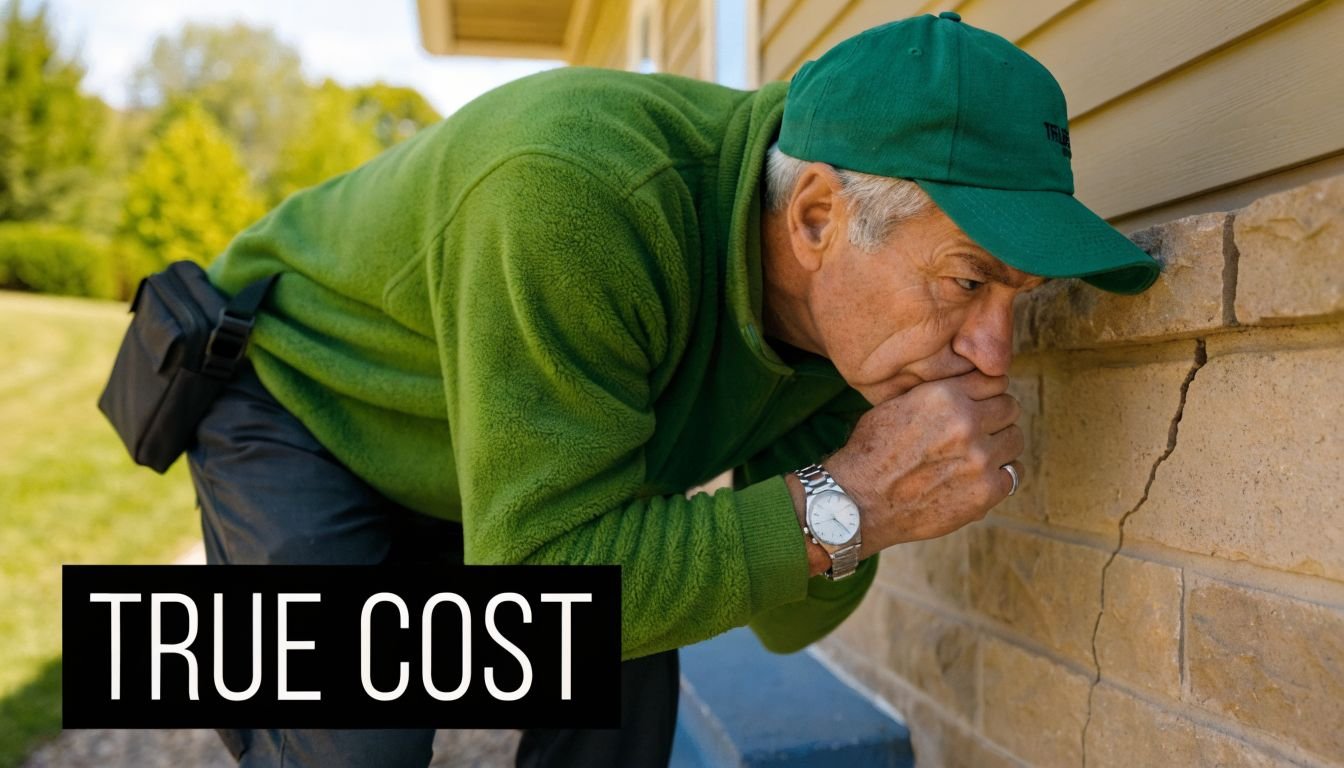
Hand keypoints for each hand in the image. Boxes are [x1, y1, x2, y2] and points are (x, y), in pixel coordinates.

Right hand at [825, 371, 1023, 556]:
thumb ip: (937, 394)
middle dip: (995, 417)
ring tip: (977, 455)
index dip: (985, 393)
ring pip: (1015, 439)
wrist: (858, 502)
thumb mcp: (897, 405)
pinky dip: (999, 476)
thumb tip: (966, 387)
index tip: (979, 403)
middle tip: (979, 431)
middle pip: (1010, 407)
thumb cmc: (870, 452)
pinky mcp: (985, 492)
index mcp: (945, 396)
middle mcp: (967, 423)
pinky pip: (1013, 474)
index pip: (993, 381)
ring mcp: (979, 459)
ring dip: (1000, 445)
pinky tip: (978, 478)